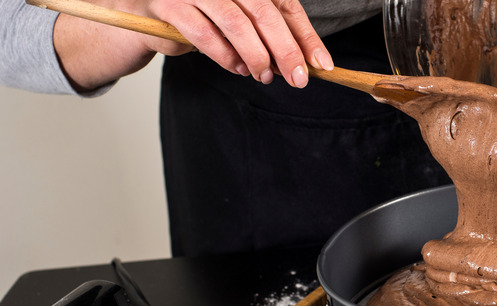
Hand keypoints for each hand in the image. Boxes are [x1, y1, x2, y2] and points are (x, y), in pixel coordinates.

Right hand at [139, 0, 333, 86]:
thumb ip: (270, 36)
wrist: (144, 16)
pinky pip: (203, 34)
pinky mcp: (169, 5)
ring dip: (255, 54)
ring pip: (235, 22)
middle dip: (286, 49)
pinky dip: (225, 56)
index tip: (321, 63)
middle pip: (264, 11)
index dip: (305, 35)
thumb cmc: (200, 18)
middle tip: (299, 78)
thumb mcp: (241, 23)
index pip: (284, 4)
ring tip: (264, 75)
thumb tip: (305, 62)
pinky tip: (237, 68)